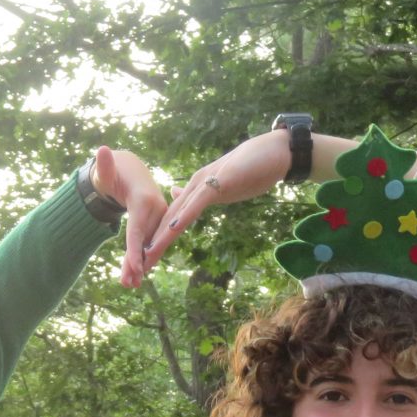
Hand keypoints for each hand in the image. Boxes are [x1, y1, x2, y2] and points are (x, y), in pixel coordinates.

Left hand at [89, 147, 167, 286]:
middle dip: (137, 264)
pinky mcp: (159, 222)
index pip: (137, 229)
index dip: (135, 250)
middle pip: (145, 241)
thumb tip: (101, 151)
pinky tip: (135, 275)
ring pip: (149, 244)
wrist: (130, 171)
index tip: (134, 268)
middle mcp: (157, 208)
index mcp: (143, 199)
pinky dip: (142, 257)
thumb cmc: (114, 172)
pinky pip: (150, 242)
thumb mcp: (106, 170)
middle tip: (127, 284)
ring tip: (129, 284)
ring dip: (140, 265)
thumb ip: (104, 165)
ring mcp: (160, 216)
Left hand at [131, 130, 293, 280]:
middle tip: (139, 265)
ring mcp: (207, 183)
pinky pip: (198, 203)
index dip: (160, 237)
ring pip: (179, 213)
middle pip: (170, 218)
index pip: (175, 217)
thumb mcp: (226, 184)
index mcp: (199, 189)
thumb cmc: (255, 167)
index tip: (149, 256)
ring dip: (162, 235)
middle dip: (154, 242)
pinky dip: (184, 217)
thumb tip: (184, 194)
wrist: (277, 150)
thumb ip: (206, 193)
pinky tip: (172, 230)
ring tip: (147, 254)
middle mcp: (197, 186)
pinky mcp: (219, 182)